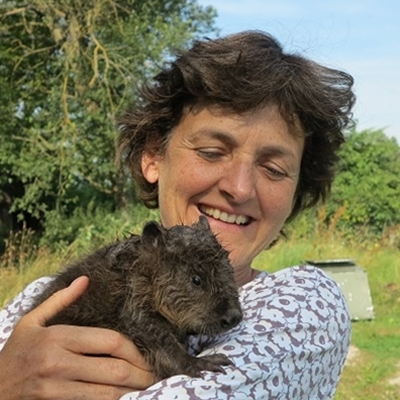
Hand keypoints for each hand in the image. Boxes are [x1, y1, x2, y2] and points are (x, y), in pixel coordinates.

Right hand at [0, 276, 154, 399]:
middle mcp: (57, 362)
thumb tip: (85, 279)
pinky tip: (124, 399)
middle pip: (113, 369)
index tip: (147, 355)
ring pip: (106, 394)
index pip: (110, 341)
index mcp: (57, 336)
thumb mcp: (31, 322)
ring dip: (131, 393)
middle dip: (140, 374)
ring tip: (147, 388)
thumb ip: (60, 300)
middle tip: (155, 375)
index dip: (135, 350)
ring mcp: (54, 388)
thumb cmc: (15, 353)